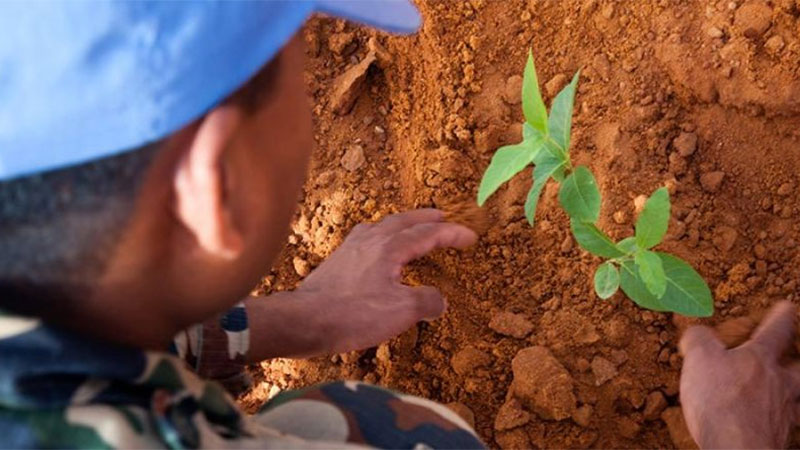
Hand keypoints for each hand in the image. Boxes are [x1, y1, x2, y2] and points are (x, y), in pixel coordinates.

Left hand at [296, 209, 476, 353]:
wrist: (304, 320)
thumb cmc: (352, 314)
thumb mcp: (400, 311)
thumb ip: (426, 301)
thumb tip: (440, 300)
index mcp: (390, 247)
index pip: (428, 234)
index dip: (452, 234)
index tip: (471, 236)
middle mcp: (371, 239)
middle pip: (404, 221)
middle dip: (427, 218)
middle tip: (443, 216)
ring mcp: (351, 248)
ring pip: (383, 226)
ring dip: (403, 224)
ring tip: (412, 228)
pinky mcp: (337, 261)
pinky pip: (367, 238)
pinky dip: (382, 236)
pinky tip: (377, 249)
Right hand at [679, 301, 799, 448]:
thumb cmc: (722, 402)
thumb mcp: (699, 358)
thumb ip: (698, 339)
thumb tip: (696, 333)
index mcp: (761, 359)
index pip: (776, 330)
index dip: (780, 316)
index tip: (786, 306)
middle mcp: (779, 384)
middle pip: (796, 368)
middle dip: (794, 361)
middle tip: (790, 357)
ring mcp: (781, 414)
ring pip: (792, 399)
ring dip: (786, 394)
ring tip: (778, 394)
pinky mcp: (774, 439)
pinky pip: (779, 425)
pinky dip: (772, 421)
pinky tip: (761, 422)